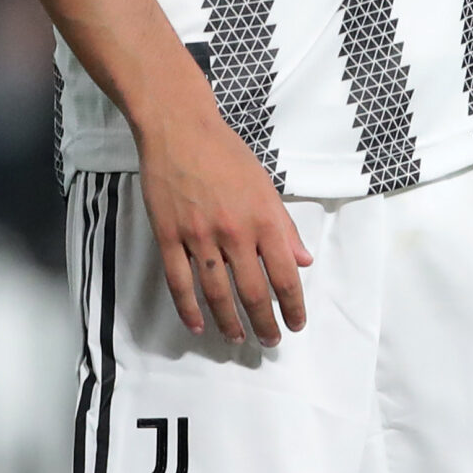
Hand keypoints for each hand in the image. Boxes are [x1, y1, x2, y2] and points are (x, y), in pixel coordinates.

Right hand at [138, 110, 311, 343]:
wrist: (180, 130)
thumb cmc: (227, 154)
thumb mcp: (266, 186)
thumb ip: (285, 226)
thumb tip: (303, 260)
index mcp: (264, 218)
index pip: (285, 274)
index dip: (292, 305)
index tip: (296, 324)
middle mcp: (235, 232)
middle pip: (252, 291)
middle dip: (264, 323)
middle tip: (270, 342)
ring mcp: (199, 237)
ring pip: (216, 293)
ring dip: (229, 322)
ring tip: (237, 339)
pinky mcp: (168, 237)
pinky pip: (179, 282)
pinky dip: (189, 309)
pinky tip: (199, 326)